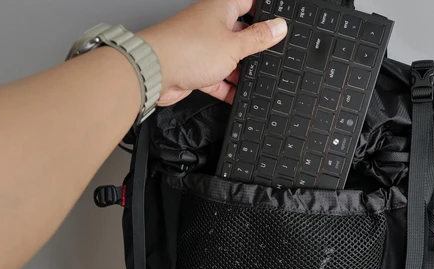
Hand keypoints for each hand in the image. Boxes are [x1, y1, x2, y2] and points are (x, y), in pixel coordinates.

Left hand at [139, 0, 287, 105]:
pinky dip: (226, 87)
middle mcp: (211, 25)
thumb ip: (258, 38)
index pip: (249, 3)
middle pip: (240, 34)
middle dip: (254, 48)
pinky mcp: (195, 68)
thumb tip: (279, 27)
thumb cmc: (187, 49)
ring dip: (240, 71)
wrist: (154, 71)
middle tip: (268, 58)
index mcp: (221, 8)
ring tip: (253, 80)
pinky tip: (236, 95)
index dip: (265, 13)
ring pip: (228, 58)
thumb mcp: (234, 45)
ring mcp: (202, 47)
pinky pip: (216, 78)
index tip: (279, 26)